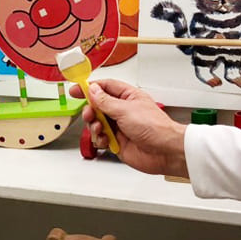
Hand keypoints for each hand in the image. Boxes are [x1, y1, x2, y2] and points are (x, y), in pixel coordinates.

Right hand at [70, 79, 188, 177]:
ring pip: (96, 123)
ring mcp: (119, 127)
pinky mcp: (117, 141)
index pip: (105, 87)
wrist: (164, 151)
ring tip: (100, 129)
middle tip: (89, 114)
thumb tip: (93, 91)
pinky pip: (100, 138)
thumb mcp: (125, 110)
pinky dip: (99, 139)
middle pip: (97, 106)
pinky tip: (105, 140)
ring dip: (94, 126)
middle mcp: (123, 111)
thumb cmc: (155, 128)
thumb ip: (105, 101)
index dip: (90, 87)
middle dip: (90, 110)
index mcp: (128, 97)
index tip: (76, 89)